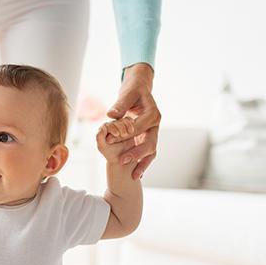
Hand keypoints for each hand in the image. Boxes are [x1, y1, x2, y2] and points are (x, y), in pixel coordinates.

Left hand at [96, 118, 137, 164]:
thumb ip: (99, 137)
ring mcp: (120, 125)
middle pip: (116, 121)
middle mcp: (111, 126)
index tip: (117, 134)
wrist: (122, 159)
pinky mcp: (128, 127)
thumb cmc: (110, 154)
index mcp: (103, 129)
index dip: (112, 128)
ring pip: (124, 120)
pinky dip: (132, 124)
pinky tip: (133, 128)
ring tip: (130, 132)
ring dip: (127, 125)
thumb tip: (102, 128)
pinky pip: (130, 122)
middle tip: (124, 134)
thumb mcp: (102, 147)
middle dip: (120, 126)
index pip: (107, 125)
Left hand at [106, 63, 160, 178]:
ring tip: (134, 175)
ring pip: (151, 150)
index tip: (110, 140)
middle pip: (150, 142)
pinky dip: (143, 163)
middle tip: (122, 161)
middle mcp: (155, 124)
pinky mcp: (149, 137)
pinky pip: (148, 152)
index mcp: (152, 114)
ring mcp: (153, 132)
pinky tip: (137, 174)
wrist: (140, 89)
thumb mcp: (127, 94)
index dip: (124, 134)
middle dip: (136, 153)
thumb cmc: (133, 90)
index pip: (138, 127)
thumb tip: (111, 115)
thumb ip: (120, 104)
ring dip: (142, 163)